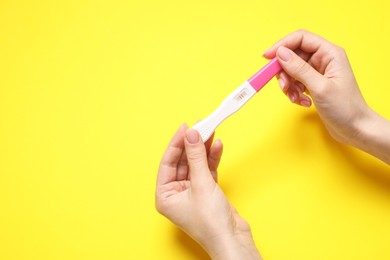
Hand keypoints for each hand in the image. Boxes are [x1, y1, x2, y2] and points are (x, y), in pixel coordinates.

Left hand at [155, 124, 260, 258]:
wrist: (232, 239)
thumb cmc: (211, 223)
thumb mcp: (201, 184)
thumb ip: (196, 157)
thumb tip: (192, 135)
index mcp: (165, 195)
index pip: (167, 162)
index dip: (176, 143)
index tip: (185, 127)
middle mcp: (176, 193)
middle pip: (182, 161)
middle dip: (192, 144)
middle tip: (200, 127)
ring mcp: (192, 192)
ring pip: (196, 164)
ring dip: (203, 149)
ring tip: (211, 132)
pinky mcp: (206, 191)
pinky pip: (206, 170)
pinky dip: (212, 159)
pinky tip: (217, 146)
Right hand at [264, 30, 389, 163]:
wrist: (355, 128)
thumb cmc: (345, 108)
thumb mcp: (320, 87)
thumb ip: (299, 69)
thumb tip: (281, 53)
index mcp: (330, 53)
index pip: (301, 38)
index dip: (282, 45)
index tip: (267, 57)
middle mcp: (323, 59)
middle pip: (293, 55)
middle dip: (284, 72)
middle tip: (284, 86)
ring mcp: (318, 71)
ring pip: (292, 70)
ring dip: (289, 85)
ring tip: (295, 98)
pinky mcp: (313, 83)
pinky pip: (295, 82)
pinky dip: (293, 92)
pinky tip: (302, 102)